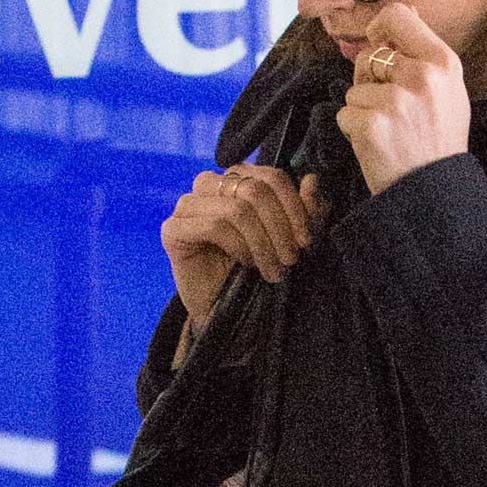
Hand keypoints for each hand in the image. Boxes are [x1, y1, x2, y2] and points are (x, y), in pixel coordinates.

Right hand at [161, 160, 321, 328]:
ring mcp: (188, 204)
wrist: (225, 309)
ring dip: (262, 243)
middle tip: (290, 259)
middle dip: (280, 228)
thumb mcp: (290, 239)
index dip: (294, 208)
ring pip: (237, 209)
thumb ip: (305, 211)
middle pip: (256, 190)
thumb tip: (313, 180)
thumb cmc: (256, 269)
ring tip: (272, 269)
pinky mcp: (173, 228)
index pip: (272, 177)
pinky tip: (246, 265)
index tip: (306, 241)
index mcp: (237, 178)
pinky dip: (239, 247)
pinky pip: (215, 225)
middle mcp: (211, 184)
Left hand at [338, 5, 470, 194]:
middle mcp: (420, 76)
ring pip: (354, 89)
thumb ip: (423, 52)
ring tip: (389, 131)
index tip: (379, 44)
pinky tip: (377, 145)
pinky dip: (353, 131)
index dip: (380, 28)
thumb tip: (407, 12)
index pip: (398, 15)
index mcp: (442, 61)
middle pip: (370, 57)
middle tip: (391, 109)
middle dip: (370, 81)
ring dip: (363, 110)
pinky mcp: (371, 124)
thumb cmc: (438, 138)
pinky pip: (344, 114)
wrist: (434, 192)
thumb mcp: (448, 89)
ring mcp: (394, 101)